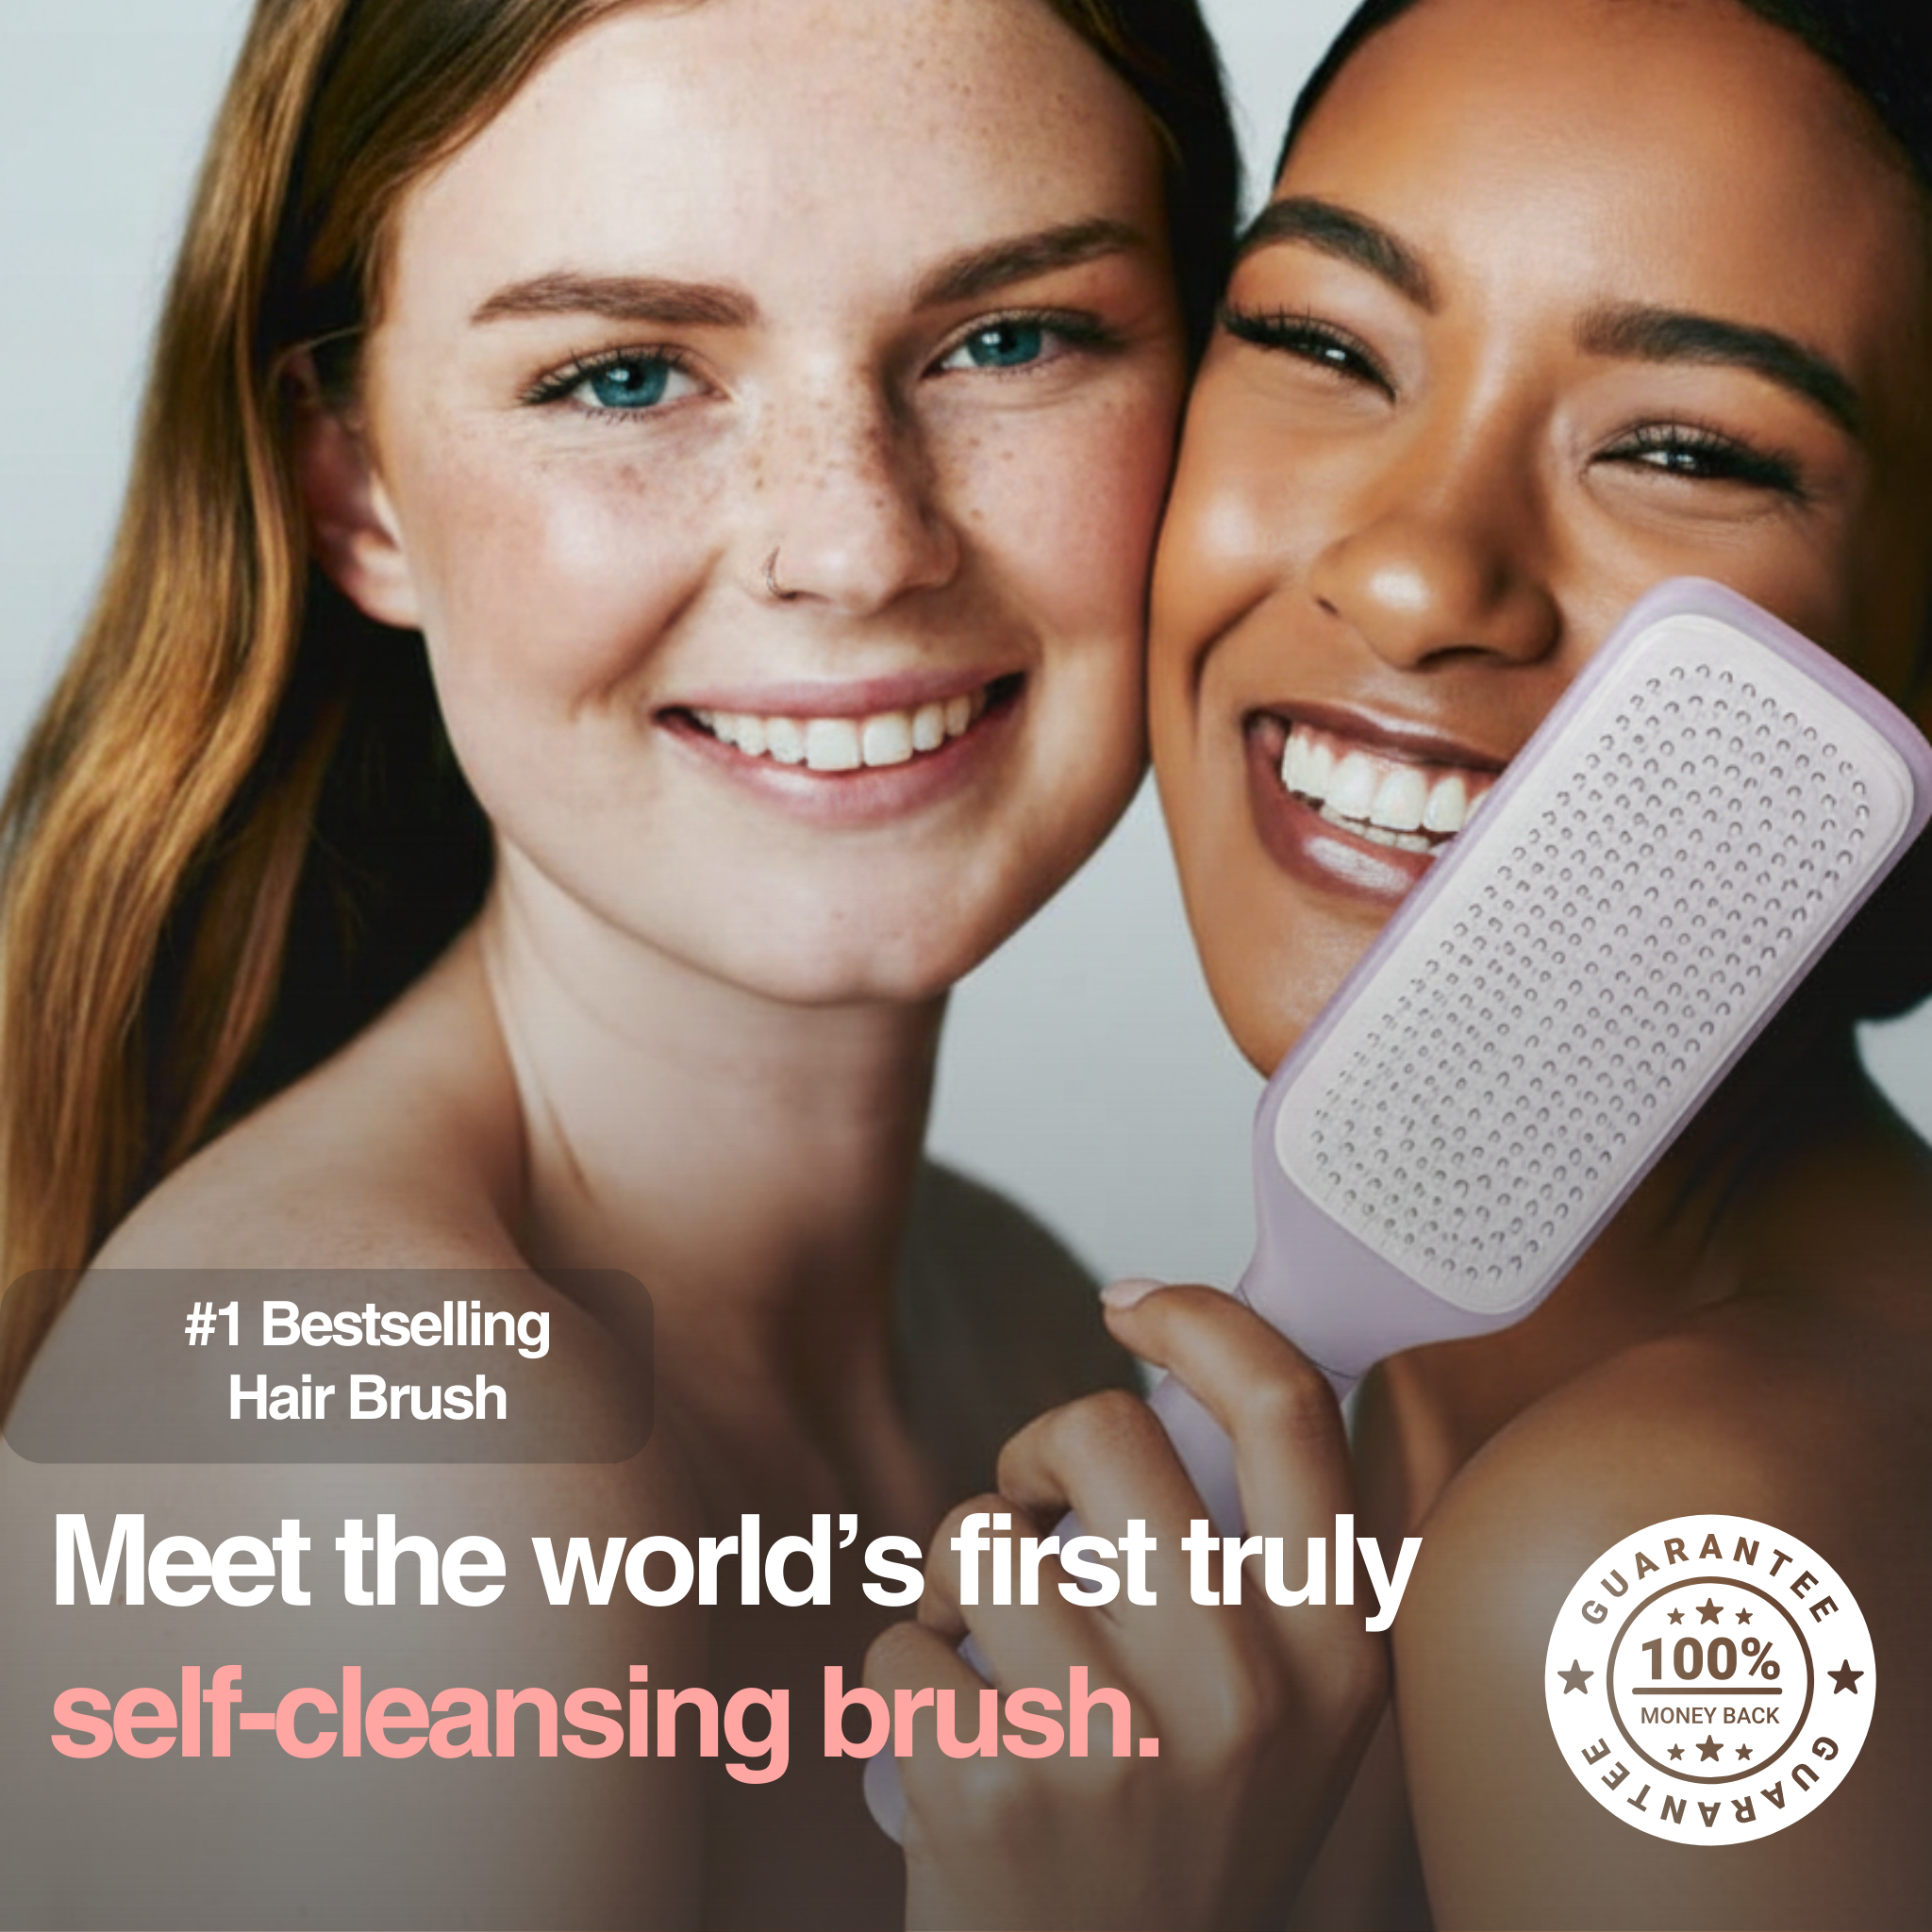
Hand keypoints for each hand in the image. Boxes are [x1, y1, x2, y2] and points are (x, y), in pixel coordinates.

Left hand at [865, 1282, 1386, 1930]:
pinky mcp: (993, 1786)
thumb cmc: (1176, 1829)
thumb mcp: (1286, 1707)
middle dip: (1033, 1456)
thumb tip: (1184, 1369)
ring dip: (959, 1579)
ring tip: (988, 1660)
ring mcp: (1118, 1742)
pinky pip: (898, 1639)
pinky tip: (950, 1746)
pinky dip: (905, 1675)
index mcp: (1337, 1652)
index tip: (1130, 1304)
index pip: (1288, 1412)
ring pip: (977, 1535)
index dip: (1201, 1320)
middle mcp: (1247, 1692)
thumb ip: (1262, 1564)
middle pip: (1096, 1436)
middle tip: (1028, 1525)